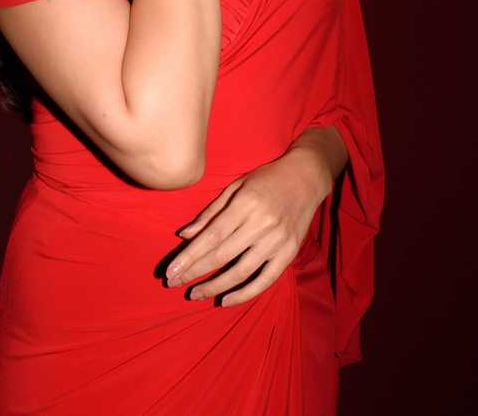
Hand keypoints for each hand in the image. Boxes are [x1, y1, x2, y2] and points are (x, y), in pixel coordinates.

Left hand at [164, 149, 328, 307]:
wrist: (306, 178)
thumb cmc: (266, 179)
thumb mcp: (236, 186)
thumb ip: (210, 213)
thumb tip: (184, 235)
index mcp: (245, 204)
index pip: (212, 236)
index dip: (190, 256)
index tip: (171, 271)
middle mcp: (262, 224)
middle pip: (222, 255)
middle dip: (195, 272)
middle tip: (174, 283)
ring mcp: (278, 241)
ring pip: (242, 271)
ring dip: (216, 286)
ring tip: (195, 294)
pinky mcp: (290, 253)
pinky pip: (266, 280)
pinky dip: (245, 293)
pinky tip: (226, 300)